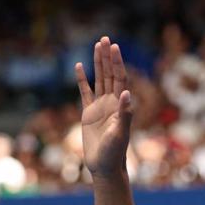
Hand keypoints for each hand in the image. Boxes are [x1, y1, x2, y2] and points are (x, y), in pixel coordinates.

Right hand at [75, 37, 132, 176]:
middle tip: (105, 38)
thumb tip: (126, 93)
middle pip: (109, 74)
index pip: (119, 79)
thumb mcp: (120, 133)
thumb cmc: (115, 152)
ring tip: (96, 45)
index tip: (113, 47)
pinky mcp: (88, 113)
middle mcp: (111, 103)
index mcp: (120, 105)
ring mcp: (100, 107)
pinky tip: (79, 66)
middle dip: (107, 57)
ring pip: (99, 80)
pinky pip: (84, 92)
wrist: (104, 166)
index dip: (116, 63)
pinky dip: (82, 79)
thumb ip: (124, 113)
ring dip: (98, 63)